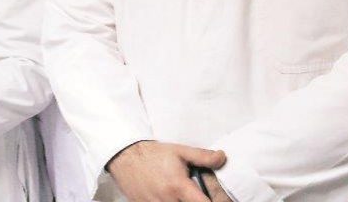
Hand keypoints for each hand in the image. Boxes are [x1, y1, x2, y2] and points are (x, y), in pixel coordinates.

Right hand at [107, 141, 226, 201]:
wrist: (124, 156)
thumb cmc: (151, 153)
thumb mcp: (180, 151)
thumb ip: (203, 157)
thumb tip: (222, 158)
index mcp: (178, 186)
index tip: (214, 200)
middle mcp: (166, 199)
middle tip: (191, 194)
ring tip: (178, 194)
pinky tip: (167, 196)